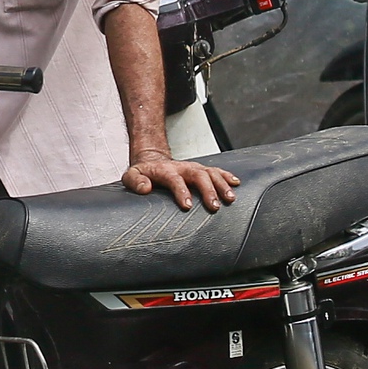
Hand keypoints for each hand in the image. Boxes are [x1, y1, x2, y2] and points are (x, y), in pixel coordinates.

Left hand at [124, 153, 239, 210]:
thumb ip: (135, 181)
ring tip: (230, 199)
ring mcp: (194, 168)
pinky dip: (227, 176)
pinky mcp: (202, 170)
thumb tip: (145, 188)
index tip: (187, 205)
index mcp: (165, 170)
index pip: (175, 180)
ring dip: (222, 185)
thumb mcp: (131, 176)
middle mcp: (183, 168)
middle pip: (198, 175)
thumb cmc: (143, 174)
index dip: (182, 191)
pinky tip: (236, 184)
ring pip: (211, 173)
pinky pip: (217, 171)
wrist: (152, 162)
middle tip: (214, 206)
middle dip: (208, 190)